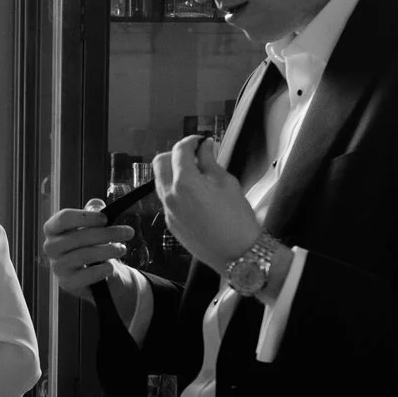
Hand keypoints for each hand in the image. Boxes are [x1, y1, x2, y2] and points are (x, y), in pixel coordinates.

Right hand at [41, 204, 136, 300]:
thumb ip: (94, 212)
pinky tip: (111, 266)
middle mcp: (51, 247)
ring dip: (108, 251)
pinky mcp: (68, 283)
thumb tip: (97, 206)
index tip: (106, 219)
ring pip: (84, 255)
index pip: (64, 218)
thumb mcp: (92, 225)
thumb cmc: (90, 243)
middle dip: (107, 233)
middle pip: (78, 237)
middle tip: (128, 232)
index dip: (86, 217)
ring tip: (122, 248)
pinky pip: (87, 275)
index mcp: (53, 229)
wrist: (92, 272)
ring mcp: (58, 266)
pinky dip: (102, 270)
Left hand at [150, 134, 260, 270]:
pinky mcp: (171, 224)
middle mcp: (170, 195)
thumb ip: (210, 162)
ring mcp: (168, 211)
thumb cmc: (237, 217)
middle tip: (194, 158)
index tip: (201, 142)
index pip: (179, 151)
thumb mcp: (227, 183)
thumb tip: (205, 146)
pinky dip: (176, 191)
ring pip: (160, 182)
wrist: (237, 254)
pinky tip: (195, 196)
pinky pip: (167, 200)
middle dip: (174, 155)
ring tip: (196, 177)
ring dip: (173, 173)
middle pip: (160, 163)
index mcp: (185, 182)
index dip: (190, 142)